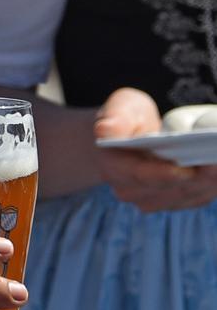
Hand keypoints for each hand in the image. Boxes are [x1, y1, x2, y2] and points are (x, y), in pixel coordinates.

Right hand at [95, 88, 216, 210]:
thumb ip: (115, 117)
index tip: (188, 169)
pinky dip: (212, 186)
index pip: (138, 175)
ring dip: (208, 182)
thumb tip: (105, 130)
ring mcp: (149, 199)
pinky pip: (195, 198)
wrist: (126, 139)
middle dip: (197, 177)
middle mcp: (128, 189)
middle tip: (216, 158)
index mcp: (113, 165)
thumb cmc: (126, 119)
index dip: (163, 174)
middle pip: (168, 189)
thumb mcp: (120, 108)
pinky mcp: (171, 201)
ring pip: (185, 196)